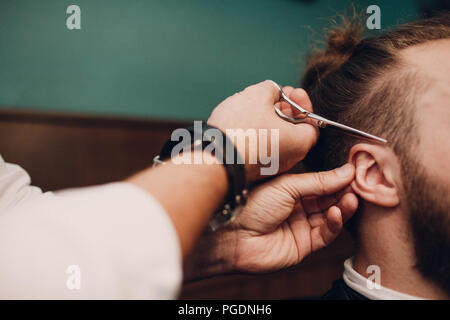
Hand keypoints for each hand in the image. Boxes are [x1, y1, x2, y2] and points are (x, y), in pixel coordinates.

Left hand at [183, 163, 357, 279]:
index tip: (354, 171)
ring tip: (351, 198)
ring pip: (330, 217)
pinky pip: (325, 235)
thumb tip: (345, 172)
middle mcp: (297, 207)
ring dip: (342, 207)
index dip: (338, 178)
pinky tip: (337, 213)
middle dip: (343, 192)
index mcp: (291, 189)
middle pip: (328, 200)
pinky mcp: (303, 246)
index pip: (321, 183)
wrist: (232, 234)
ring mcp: (300, 227)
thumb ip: (318, 181)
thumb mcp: (287, 186)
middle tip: (358, 184)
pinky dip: (334, 224)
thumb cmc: (250, 204)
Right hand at [207, 81, 318, 182]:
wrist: (215, 158)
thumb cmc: (241, 129)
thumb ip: (271, 89)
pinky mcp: (251, 170)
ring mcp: (268, 167)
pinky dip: (257, 133)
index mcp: (299, 143)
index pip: (313, 124)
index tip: (293, 93)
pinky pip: (260, 148)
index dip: (303, 105)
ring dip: (269, 121)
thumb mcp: (258, 95)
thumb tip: (272, 91)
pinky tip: (243, 122)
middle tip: (274, 96)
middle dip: (285, 109)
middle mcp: (288, 159)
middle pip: (293, 130)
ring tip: (254, 106)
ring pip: (275, 139)